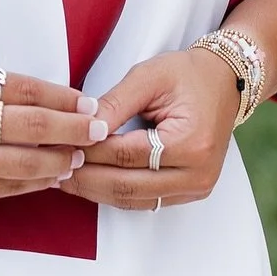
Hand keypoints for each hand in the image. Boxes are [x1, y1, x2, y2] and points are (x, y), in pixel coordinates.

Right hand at [0, 62, 107, 207]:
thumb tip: (52, 101)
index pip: (24, 89)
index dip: (63, 98)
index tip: (88, 103)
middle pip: (31, 125)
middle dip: (73, 129)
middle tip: (99, 131)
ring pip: (22, 162)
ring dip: (59, 161)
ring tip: (79, 157)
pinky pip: (3, 188)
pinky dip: (33, 184)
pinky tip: (52, 178)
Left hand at [58, 48, 240, 211]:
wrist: (225, 83)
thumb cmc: (187, 74)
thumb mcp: (149, 76)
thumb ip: (114, 103)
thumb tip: (80, 126)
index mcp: (190, 142)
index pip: (126, 154)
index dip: (88, 151)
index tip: (57, 143)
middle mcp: (198, 173)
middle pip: (127, 185)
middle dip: (85, 177)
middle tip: (51, 165)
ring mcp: (196, 188)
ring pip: (133, 200)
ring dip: (95, 190)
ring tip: (62, 176)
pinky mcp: (190, 193)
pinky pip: (144, 201)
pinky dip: (113, 192)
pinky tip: (88, 181)